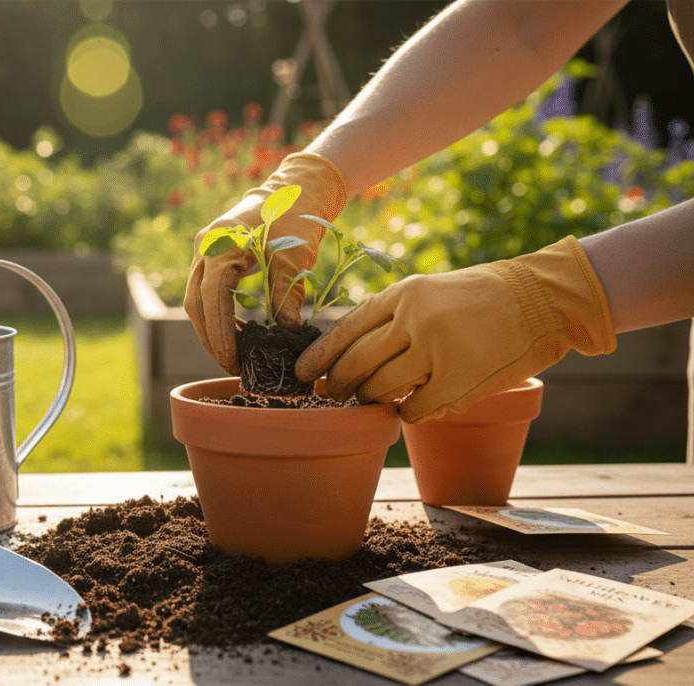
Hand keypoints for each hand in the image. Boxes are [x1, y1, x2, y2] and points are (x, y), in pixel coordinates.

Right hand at [184, 152, 346, 372]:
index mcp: (220, 243)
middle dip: (210, 337)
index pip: (211, 296)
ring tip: (233, 356)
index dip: (218, 331)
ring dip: (212, 329)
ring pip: (197, 300)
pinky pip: (207, 292)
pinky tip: (236, 333)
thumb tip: (287, 334)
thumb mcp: (295, 256)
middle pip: (195, 302)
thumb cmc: (295, 217)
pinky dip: (218, 315)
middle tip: (231, 366)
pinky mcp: (212, 258)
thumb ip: (287, 293)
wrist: (294, 190)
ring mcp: (204, 252)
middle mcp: (205, 247)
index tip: (231, 359)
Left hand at [294, 236, 616, 422]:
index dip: (320, 355)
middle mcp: (413, 320)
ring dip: (372, 400)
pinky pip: (413, 409)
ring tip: (373, 400)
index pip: (346, 328)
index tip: (303, 373)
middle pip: (356, 362)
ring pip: (380, 388)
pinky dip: (406, 413)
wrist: (545, 298)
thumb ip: (396, 319)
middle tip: (333, 395)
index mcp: (403, 294)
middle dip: (339, 384)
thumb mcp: (433, 292)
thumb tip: (355, 357)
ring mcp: (435, 351)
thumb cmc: (486, 297)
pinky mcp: (458, 380)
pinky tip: (410, 409)